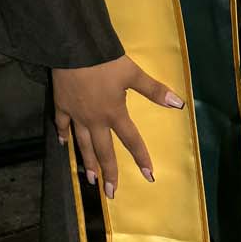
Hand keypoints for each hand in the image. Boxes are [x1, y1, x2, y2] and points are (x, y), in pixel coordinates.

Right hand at [52, 54, 184, 199]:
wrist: (75, 49)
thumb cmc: (105, 61)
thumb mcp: (132, 73)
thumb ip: (153, 90)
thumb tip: (179, 104)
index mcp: (114, 113)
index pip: (131, 139)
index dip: (141, 157)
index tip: (149, 175)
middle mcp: (95, 120)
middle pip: (103, 150)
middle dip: (108, 172)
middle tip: (110, 192)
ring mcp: (77, 114)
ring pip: (82, 143)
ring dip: (87, 162)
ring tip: (90, 179)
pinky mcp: (62, 105)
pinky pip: (62, 123)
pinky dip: (63, 134)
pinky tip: (63, 143)